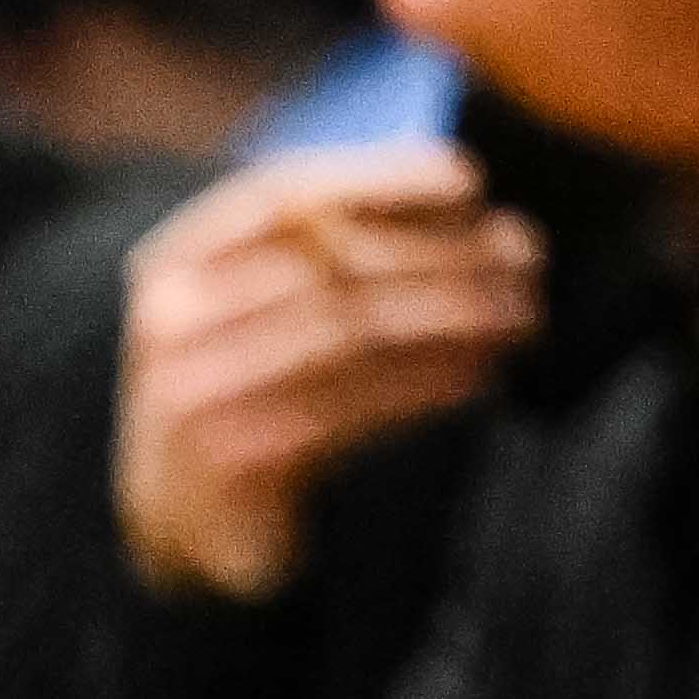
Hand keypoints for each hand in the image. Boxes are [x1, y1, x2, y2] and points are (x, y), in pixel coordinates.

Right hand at [114, 144, 543, 599]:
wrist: (186, 522)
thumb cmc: (257, 388)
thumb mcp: (271, 303)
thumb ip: (339, 240)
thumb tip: (467, 188)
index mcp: (178, 258)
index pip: (281, 192)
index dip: (378, 176)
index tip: (469, 179)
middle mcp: (170, 318)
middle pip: (329, 265)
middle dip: (443, 255)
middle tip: (528, 258)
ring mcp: (187, 394)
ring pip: (346, 333)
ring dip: (449, 318)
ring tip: (522, 314)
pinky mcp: (225, 462)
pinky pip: (343, 410)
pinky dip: (422, 386)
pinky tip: (480, 376)